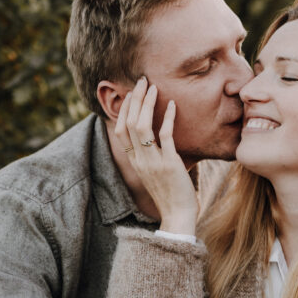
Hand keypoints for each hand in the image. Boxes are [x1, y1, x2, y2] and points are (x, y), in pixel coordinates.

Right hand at [116, 77, 198, 234]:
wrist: (177, 215)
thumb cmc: (169, 194)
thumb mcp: (153, 173)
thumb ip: (149, 156)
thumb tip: (154, 139)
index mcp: (133, 162)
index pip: (120, 130)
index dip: (124, 109)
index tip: (131, 94)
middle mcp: (140, 160)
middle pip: (130, 123)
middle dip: (135, 99)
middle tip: (142, 81)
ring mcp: (153, 162)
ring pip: (143, 127)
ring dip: (147, 104)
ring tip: (154, 87)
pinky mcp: (169, 164)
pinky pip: (165, 135)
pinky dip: (168, 117)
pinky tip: (172, 104)